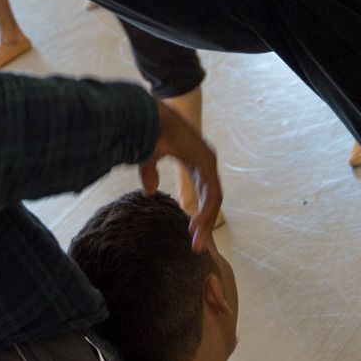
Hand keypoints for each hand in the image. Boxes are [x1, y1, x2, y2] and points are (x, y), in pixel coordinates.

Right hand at [141, 102, 221, 250]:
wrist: (150, 116)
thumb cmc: (148, 131)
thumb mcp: (147, 158)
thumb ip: (150, 174)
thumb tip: (150, 193)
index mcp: (193, 158)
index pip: (202, 189)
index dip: (198, 209)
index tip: (189, 228)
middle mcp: (204, 161)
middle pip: (209, 198)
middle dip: (204, 221)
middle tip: (197, 244)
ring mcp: (208, 162)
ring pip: (213, 200)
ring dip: (205, 221)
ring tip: (197, 242)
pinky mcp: (207, 164)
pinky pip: (212, 195)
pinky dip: (206, 212)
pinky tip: (195, 226)